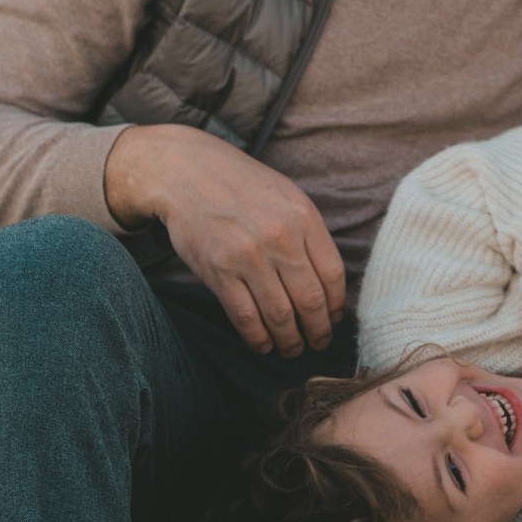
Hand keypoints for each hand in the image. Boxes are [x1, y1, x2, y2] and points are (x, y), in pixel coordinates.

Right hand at [104, 124, 344, 355]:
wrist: (185, 172)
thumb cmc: (240, 186)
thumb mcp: (286, 196)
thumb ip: (307, 234)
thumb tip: (327, 283)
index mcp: (303, 217)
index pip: (333, 275)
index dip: (336, 306)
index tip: (333, 319)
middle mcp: (280, 238)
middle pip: (311, 301)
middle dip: (318, 331)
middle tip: (318, 343)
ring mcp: (248, 256)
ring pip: (280, 315)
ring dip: (290, 341)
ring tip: (292, 349)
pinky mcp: (218, 271)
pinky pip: (245, 317)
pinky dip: (258, 338)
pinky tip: (264, 345)